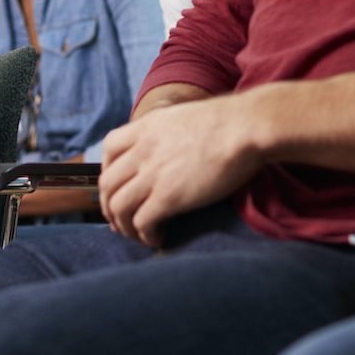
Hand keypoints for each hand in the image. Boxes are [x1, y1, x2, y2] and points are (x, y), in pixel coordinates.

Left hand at [98, 92, 268, 246]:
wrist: (246, 127)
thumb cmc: (230, 122)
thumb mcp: (187, 116)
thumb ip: (170, 132)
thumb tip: (174, 147)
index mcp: (147, 127)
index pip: (109, 149)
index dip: (108, 171)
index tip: (118, 186)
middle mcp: (143, 150)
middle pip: (108, 183)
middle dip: (110, 206)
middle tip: (121, 220)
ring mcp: (153, 173)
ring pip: (118, 207)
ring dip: (124, 225)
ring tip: (138, 234)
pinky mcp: (168, 196)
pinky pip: (141, 222)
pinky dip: (144, 235)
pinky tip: (157, 238)